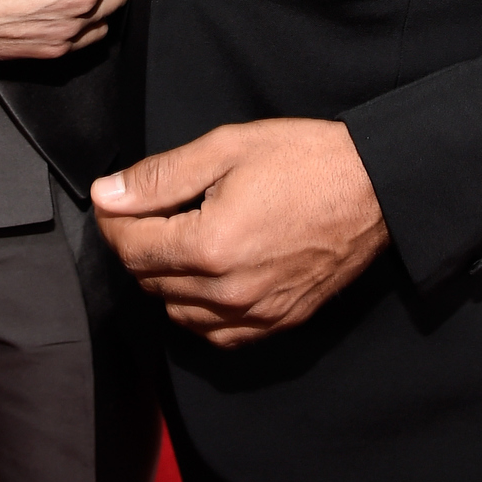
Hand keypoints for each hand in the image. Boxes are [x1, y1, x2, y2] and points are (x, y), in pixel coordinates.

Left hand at [91, 118, 388, 347]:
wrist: (373, 188)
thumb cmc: (305, 160)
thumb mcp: (225, 148)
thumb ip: (160, 177)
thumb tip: (107, 194)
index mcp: (211, 245)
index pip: (132, 248)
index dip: (113, 220)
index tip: (115, 198)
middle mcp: (229, 290)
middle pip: (149, 280)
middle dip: (136, 243)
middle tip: (147, 208)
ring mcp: (255, 313)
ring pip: (176, 310)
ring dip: (164, 276)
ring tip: (178, 235)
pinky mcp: (277, 323)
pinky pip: (214, 333)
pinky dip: (196, 309)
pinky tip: (204, 275)